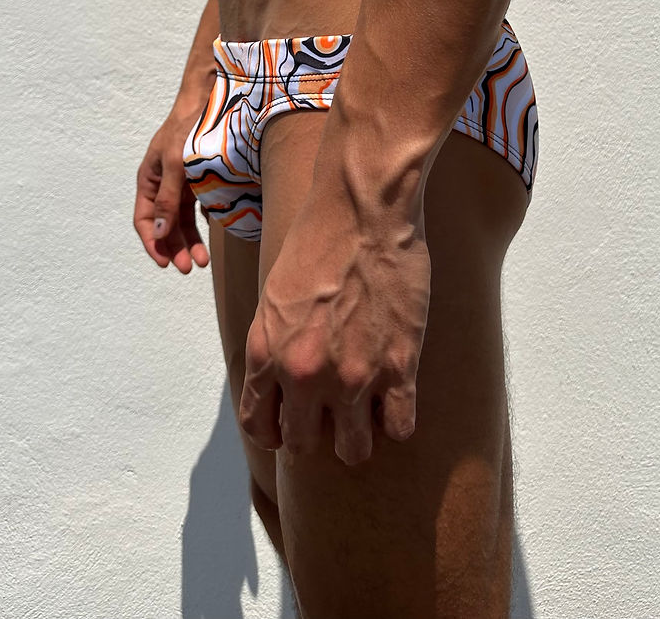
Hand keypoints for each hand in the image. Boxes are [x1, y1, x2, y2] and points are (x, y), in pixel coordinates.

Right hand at [134, 98, 210, 272]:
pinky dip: (203, 223)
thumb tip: (159, 231)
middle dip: (175, 248)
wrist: (210, 100)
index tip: (166, 263)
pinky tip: (213, 233)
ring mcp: (181, 182)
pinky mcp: (199, 179)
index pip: (144, 220)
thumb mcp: (175, 163)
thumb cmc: (187, 128)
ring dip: (190, 241)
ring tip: (203, 261)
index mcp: (149, 180)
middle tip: (190, 268)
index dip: (153, 243)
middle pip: (165, 225)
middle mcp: (162, 184)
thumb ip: (168, 198)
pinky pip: (198, 208)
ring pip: (182, 220)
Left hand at [239, 186, 430, 464]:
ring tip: (366, 409)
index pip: (259, 426)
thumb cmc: (317, 238)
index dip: (276, 430)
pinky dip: (397, 420)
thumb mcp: (274, 294)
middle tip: (331, 410)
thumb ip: (274, 342)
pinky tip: (396, 398)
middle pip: (303, 445)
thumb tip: (280, 377)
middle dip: (316, 431)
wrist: (362, 208)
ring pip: (353, 450)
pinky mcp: (399, 367)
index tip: (289, 423)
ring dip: (357, 435)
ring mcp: (353, 377)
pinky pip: (399, 428)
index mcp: (266, 354)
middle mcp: (303, 374)